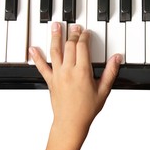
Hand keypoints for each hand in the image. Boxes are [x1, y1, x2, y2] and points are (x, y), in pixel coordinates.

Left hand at [30, 22, 120, 149]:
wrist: (71, 123)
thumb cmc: (87, 109)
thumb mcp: (104, 90)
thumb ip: (110, 72)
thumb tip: (117, 58)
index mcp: (82, 71)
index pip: (82, 47)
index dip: (84, 37)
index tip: (86, 32)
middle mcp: (68, 70)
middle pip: (69, 46)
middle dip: (72, 34)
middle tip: (74, 26)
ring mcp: (58, 75)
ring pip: (55, 51)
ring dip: (55, 37)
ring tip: (55, 26)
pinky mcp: (50, 81)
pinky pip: (42, 66)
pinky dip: (37, 57)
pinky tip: (32, 49)